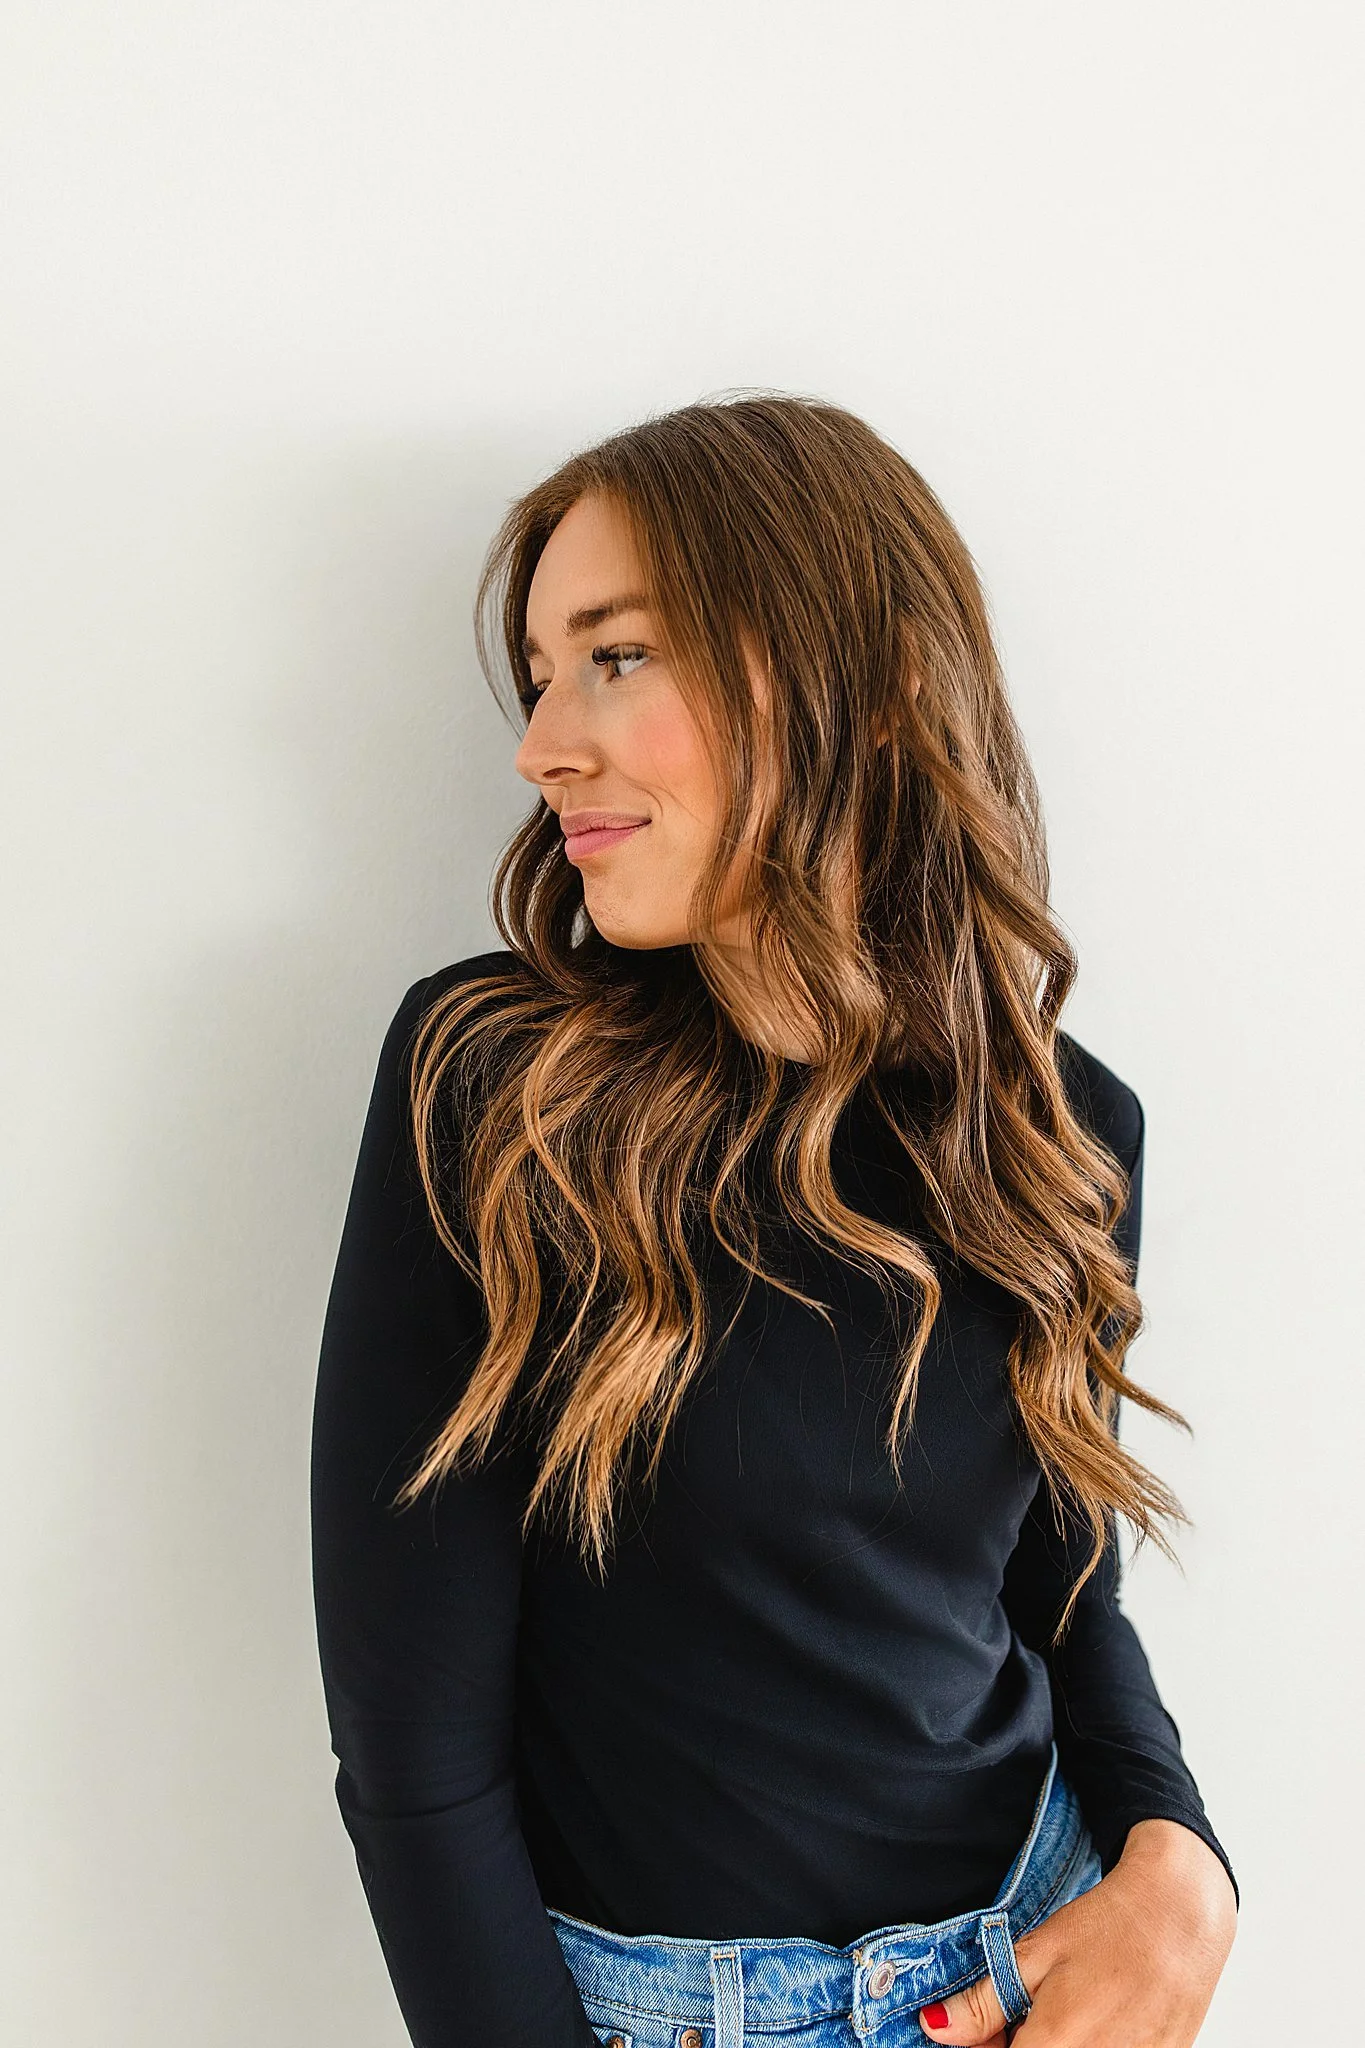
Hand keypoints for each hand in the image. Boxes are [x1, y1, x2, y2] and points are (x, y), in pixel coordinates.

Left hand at [918, 1820, 1236, 2045]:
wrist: (1182, 1914)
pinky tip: (1092, 2021)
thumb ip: (984, 2005)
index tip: (987, 2030)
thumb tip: (934, 2030)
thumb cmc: (1108, 1927)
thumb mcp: (1035, 1955)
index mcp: (1057, 2045)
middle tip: (1022, 2014)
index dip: (987, 2047)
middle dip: (1017, 2045)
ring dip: (1051, 2045)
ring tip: (1059, 2013)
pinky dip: (1089, 2044)